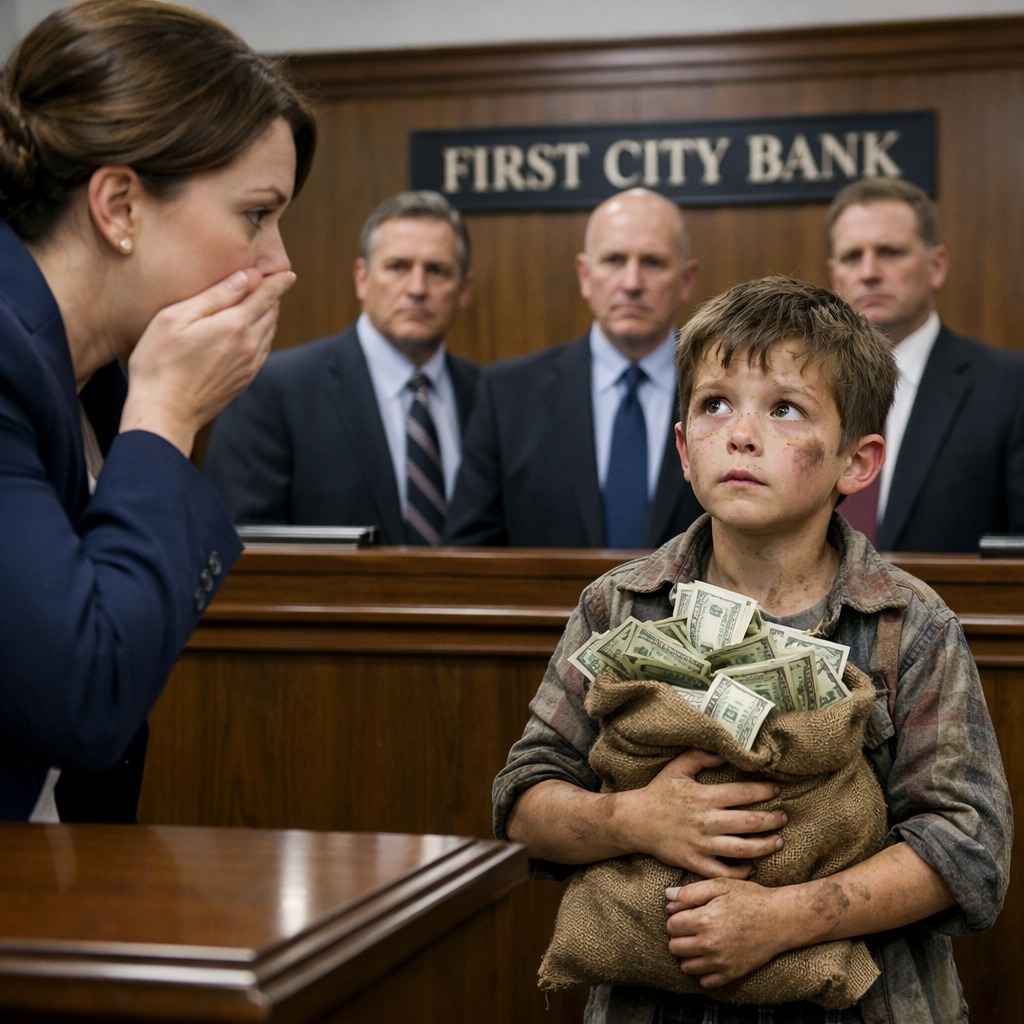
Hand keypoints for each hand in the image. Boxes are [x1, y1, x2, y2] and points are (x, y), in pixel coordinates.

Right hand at [120, 267, 295, 454]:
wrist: (165, 412)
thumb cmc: (159, 362)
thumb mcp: (175, 319)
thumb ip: (214, 296)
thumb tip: (247, 278)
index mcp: (234, 325)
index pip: (267, 295)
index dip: (278, 281)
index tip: (287, 271)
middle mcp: (249, 345)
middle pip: (271, 312)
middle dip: (272, 294)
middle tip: (271, 281)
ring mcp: (249, 365)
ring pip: (269, 331)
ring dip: (268, 314)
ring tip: (262, 301)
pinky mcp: (244, 379)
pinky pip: (263, 350)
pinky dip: (263, 334)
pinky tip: (253, 331)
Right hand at [619, 749, 785, 877]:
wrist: (636, 821)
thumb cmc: (659, 792)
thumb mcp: (678, 768)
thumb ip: (701, 756)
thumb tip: (726, 752)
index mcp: (704, 796)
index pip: (743, 793)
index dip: (764, 791)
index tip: (776, 790)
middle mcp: (707, 821)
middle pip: (750, 822)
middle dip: (772, 820)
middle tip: (784, 818)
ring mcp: (702, 844)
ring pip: (742, 849)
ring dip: (765, 846)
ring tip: (778, 842)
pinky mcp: (695, 862)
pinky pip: (724, 871)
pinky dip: (741, 871)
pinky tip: (751, 866)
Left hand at [664, 877, 782, 986]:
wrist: (780, 919)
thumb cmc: (750, 898)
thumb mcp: (720, 886)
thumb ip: (690, 892)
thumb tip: (667, 896)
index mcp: (705, 919)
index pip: (671, 926)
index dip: (675, 918)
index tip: (686, 914)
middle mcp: (710, 943)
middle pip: (674, 947)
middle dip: (678, 937)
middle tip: (691, 928)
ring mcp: (721, 961)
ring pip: (686, 967)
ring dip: (688, 955)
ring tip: (699, 943)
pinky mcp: (732, 973)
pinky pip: (705, 982)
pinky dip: (703, 972)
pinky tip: (710, 957)